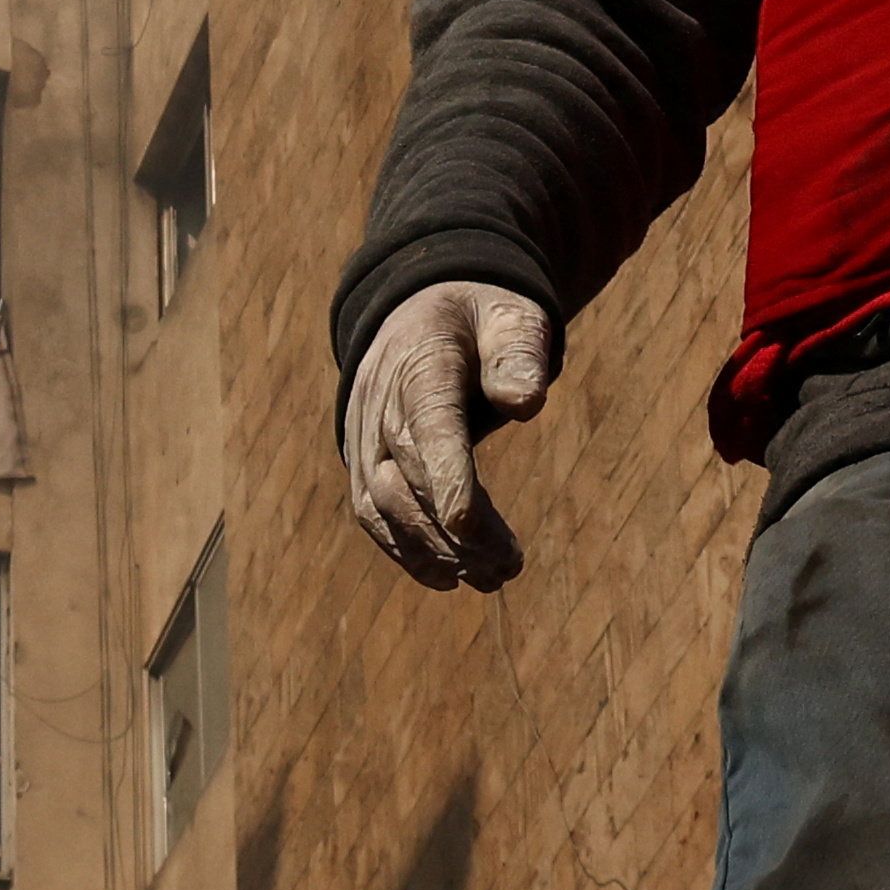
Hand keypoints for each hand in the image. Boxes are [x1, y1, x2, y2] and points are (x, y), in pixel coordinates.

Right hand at [341, 282, 560, 589]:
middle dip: (453, 532)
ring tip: (490, 579)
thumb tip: (526, 402)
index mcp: (421, 364)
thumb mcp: (511, 318)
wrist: (420, 310)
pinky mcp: (363, 462)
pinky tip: (448, 578)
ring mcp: (365, 436)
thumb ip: (519, 354)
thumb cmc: (481, 320)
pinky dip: (405, 551)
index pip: (427, 427)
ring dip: (432, 550)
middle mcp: (381, 405)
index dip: (444, 478)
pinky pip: (373, 514)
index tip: (469, 526)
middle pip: (406, 479)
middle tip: (508, 568)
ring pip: (383, 506)